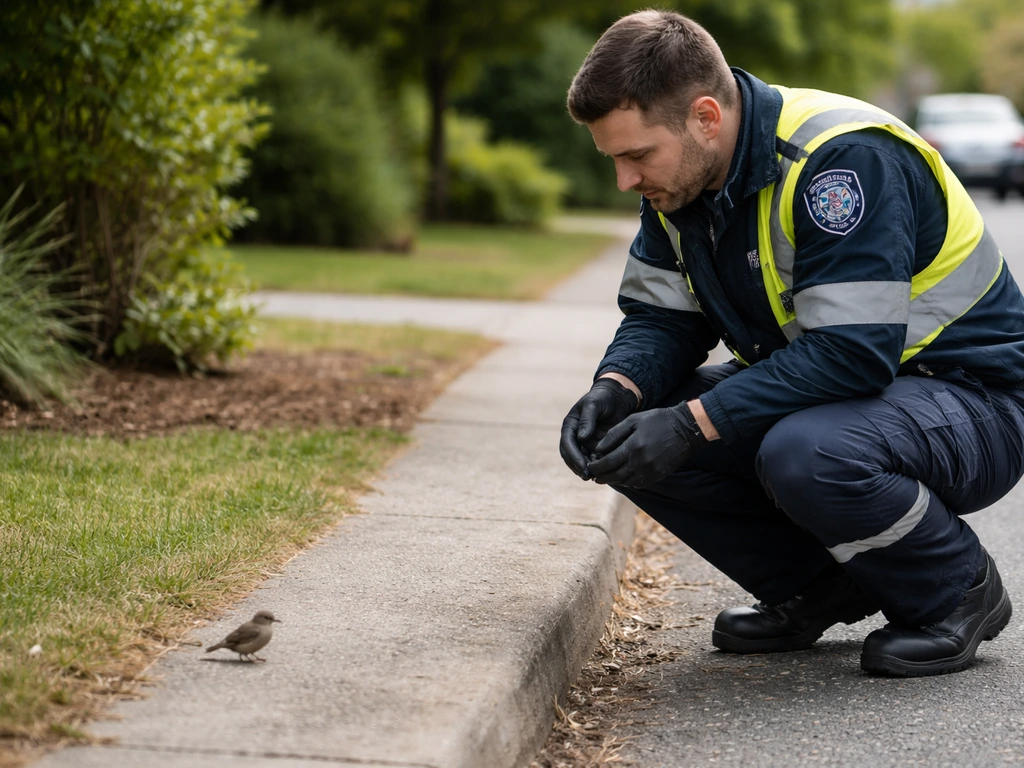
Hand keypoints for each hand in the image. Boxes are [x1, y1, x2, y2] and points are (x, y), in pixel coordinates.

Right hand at [559, 378, 638, 478]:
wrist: (617, 399)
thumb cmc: (603, 398)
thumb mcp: (594, 404)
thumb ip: (587, 419)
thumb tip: (581, 437)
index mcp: (570, 425)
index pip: (567, 443)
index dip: (573, 456)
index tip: (581, 466)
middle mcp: (575, 436)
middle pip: (571, 455)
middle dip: (578, 466)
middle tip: (587, 475)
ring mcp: (585, 443)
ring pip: (582, 460)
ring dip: (586, 469)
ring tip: (595, 476)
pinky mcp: (596, 447)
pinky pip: (594, 460)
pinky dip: (597, 467)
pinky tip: (604, 472)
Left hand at [586, 401, 706, 487]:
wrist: (686, 429)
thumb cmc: (658, 420)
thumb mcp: (633, 420)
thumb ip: (614, 434)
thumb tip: (598, 449)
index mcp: (633, 447)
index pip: (607, 462)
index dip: (596, 466)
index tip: (589, 466)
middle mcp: (640, 462)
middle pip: (614, 475)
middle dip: (602, 476)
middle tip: (593, 476)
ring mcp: (650, 471)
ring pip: (625, 481)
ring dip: (613, 480)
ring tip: (604, 477)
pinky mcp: (657, 475)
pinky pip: (638, 483)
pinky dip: (627, 481)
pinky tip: (622, 477)